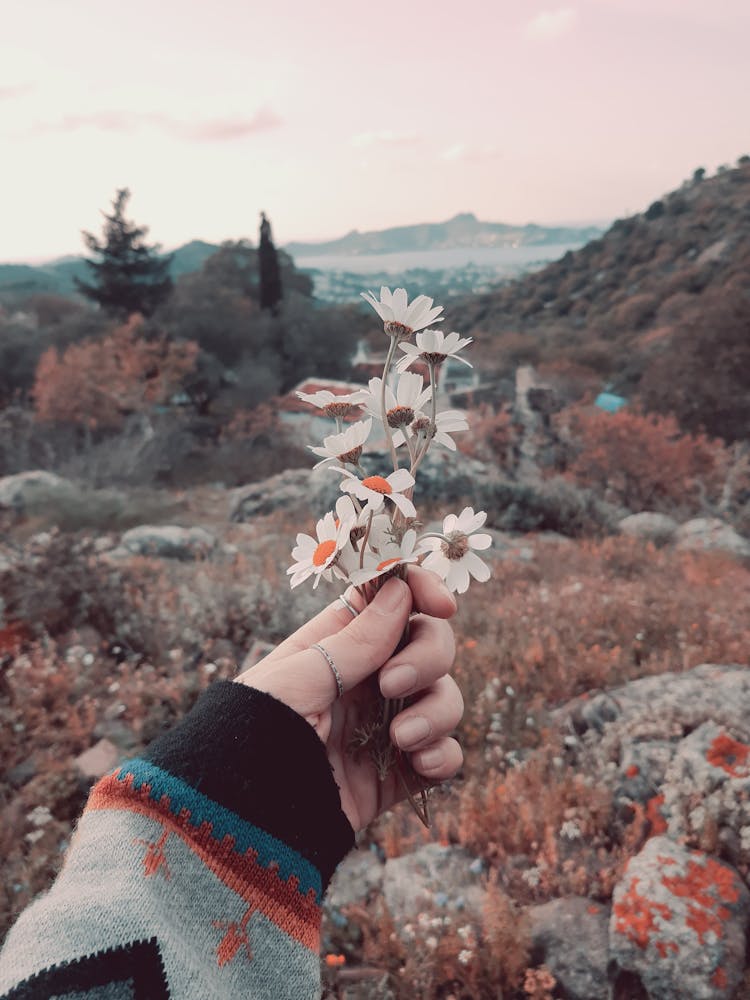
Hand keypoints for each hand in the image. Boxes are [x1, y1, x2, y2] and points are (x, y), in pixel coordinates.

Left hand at [235, 569, 463, 830]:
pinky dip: (444, 755)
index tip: (442, 605)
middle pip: (430, 643)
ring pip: (443, 697)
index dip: (421, 591)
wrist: (244, 817)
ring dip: (437, 711)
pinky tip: (422, 764)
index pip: (391, 599)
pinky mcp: (396, 774)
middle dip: (429, 656)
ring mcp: (384, 725)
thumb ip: (357, 639)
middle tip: (393, 684)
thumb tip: (400, 589)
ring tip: (402, 739)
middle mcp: (366, 678)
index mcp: (337, 643)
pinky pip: (443, 755)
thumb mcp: (302, 676)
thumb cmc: (255, 732)